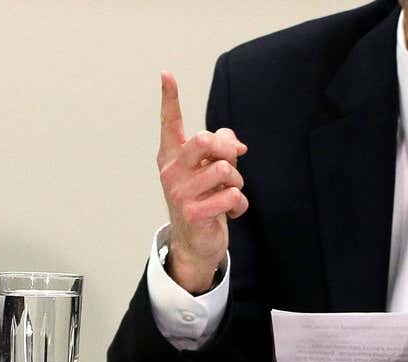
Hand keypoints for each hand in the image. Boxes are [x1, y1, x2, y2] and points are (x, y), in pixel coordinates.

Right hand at [157, 71, 248, 293]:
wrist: (195, 242)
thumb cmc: (204, 200)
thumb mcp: (209, 171)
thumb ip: (220, 149)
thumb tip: (236, 144)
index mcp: (172, 156)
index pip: (169, 123)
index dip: (169, 98)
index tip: (167, 74)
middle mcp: (171, 171)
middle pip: (206, 140)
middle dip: (228, 149)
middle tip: (232, 164)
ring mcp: (180, 192)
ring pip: (225, 170)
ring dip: (237, 182)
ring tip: (231, 193)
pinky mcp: (193, 213)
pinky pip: (231, 196)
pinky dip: (240, 205)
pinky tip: (232, 212)